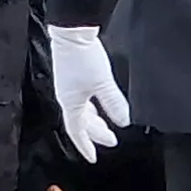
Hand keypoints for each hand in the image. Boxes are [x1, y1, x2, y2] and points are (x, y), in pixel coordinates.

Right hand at [47, 23, 129, 159]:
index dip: (86, 146)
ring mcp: (68, 86)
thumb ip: (114, 103)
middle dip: (95, 133)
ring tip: (106, 125)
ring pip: (81, 111)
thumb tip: (124, 121)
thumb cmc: (81, 56)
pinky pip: (81, 99)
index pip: (77, 131)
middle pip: (80, 122)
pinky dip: (91, 106)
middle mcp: (66, 97)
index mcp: (71, 103)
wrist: (71, 31)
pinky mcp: (71, 75)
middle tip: (110, 139)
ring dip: (94, 121)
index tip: (93, 158)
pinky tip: (99, 102)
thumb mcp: (103, 82)